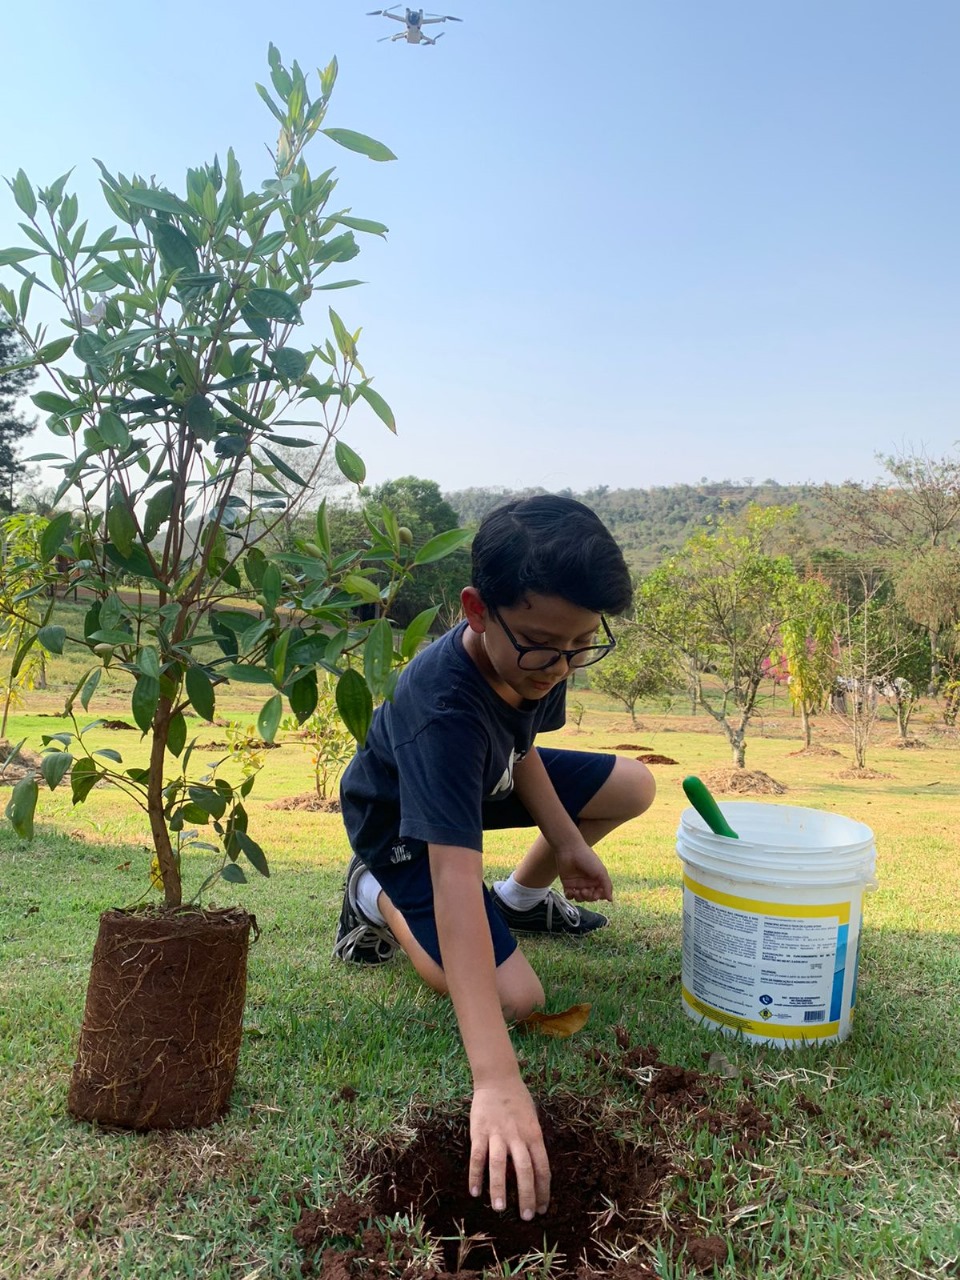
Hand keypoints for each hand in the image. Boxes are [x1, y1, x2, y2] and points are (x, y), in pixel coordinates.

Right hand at [468, 1080, 549, 1220]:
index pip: (542, 1168)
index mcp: (534, 1135)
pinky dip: (476, 1175)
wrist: (498, 1079)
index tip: (542, 1209)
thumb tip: (532, 1173)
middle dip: (526, 1195)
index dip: (543, 1190)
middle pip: (524, 1170)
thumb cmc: (518, 1101)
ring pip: (499, 1165)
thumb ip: (532, 1144)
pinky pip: (477, 1157)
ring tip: (500, 1209)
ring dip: (500, 1189)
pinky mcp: (479, 1132)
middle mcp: (517, 1136)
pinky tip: (475, 1192)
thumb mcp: (533, 1121)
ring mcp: (497, 1134)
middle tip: (526, 1217)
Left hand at [556, 842, 612, 902]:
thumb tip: (611, 900)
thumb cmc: (587, 858)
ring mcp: (577, 884)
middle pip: (590, 897)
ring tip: (578, 891)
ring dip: (580, 898)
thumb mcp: (601, 871)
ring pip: (580, 898)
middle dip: (588, 897)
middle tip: (585, 891)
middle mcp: (588, 882)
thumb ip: (607, 886)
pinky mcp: (567, 884)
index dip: (598, 896)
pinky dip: (570, 896)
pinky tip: (571, 891)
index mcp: (597, 879)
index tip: (596, 893)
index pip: (600, 894)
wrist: (570, 850)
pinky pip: (569, 896)